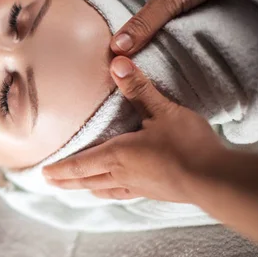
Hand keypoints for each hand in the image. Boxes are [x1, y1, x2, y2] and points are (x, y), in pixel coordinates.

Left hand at [43, 56, 225, 202]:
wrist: (214, 179)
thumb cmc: (186, 145)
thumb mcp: (162, 110)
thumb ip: (138, 88)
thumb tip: (117, 62)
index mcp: (116, 155)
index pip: (79, 165)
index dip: (59, 169)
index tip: (43, 172)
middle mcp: (121, 174)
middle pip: (85, 180)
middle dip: (65, 181)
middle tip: (48, 183)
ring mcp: (138, 187)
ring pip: (103, 189)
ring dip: (86, 188)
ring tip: (77, 188)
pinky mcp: (154, 193)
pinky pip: (123, 194)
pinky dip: (111, 193)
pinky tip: (115, 191)